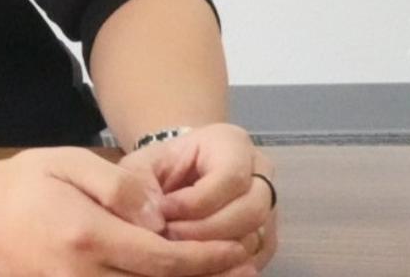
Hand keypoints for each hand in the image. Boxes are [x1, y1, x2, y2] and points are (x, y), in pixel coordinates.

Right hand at [0, 147, 259, 276]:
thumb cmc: (21, 183)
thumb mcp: (68, 163)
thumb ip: (117, 185)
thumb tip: (158, 214)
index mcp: (85, 236)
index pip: (161, 257)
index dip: (204, 259)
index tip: (236, 250)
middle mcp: (81, 276)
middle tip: (247, 268)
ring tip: (226, 275)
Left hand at [119, 124, 278, 270]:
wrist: (177, 178)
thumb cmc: (160, 167)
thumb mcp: (142, 164)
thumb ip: (140, 182)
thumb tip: (154, 220)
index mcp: (234, 145)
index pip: (231, 177)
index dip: (195, 202)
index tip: (162, 211)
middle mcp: (262, 175)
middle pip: (251, 210)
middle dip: (206, 230)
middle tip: (169, 236)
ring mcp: (269, 208)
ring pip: (255, 238)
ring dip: (214, 251)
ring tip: (178, 250)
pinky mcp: (266, 240)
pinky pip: (255, 259)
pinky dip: (224, 265)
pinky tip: (194, 263)